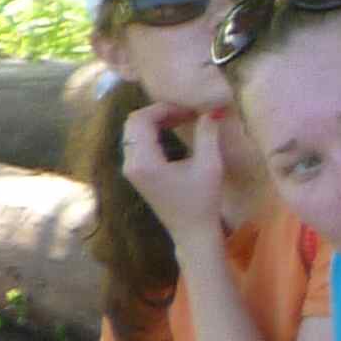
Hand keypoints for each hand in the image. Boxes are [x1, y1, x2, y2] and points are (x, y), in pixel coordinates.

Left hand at [120, 102, 232, 233]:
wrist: (192, 232)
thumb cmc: (202, 201)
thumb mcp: (210, 165)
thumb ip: (207, 134)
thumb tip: (210, 111)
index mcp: (144, 161)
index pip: (141, 120)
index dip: (164, 108)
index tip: (188, 109)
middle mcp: (131, 163)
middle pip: (134, 123)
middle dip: (159, 112)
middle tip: (185, 112)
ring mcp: (131, 169)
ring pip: (134, 132)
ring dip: (156, 121)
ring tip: (182, 119)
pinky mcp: (136, 173)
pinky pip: (137, 142)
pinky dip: (153, 132)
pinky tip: (173, 131)